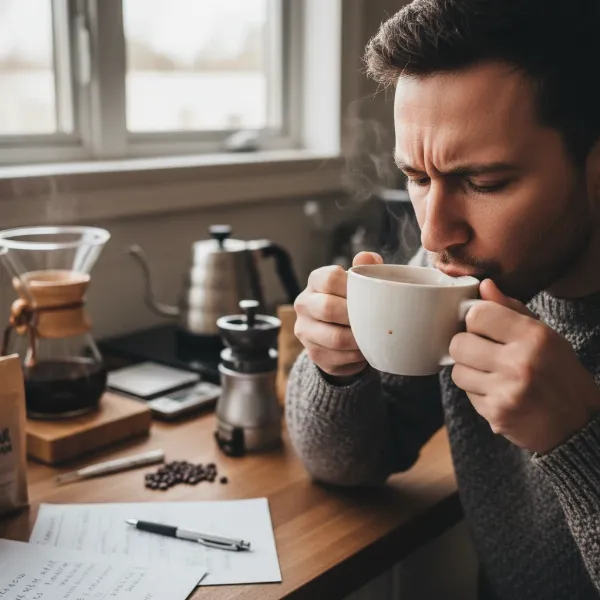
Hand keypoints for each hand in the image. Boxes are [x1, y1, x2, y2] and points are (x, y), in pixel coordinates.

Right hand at [294, 252, 382, 376]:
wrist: (339, 331)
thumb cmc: (352, 300)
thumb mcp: (359, 281)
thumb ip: (365, 268)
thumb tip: (369, 258)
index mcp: (315, 281)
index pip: (330, 278)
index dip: (352, 287)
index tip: (370, 295)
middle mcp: (304, 304)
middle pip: (329, 309)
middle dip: (356, 316)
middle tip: (377, 320)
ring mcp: (305, 331)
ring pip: (335, 338)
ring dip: (359, 340)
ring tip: (374, 338)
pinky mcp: (313, 354)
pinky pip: (338, 359)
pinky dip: (356, 357)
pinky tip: (365, 351)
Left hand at [449, 280, 599, 453]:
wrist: (577, 426)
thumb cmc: (558, 374)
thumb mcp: (545, 336)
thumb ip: (511, 309)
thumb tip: (484, 285)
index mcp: (534, 336)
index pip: (477, 314)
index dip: (475, 320)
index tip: (482, 327)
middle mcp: (520, 362)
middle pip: (459, 343)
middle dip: (466, 347)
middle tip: (483, 353)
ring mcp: (507, 390)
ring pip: (457, 371)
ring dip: (469, 372)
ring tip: (491, 375)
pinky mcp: (497, 414)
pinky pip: (467, 394)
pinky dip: (477, 393)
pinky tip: (498, 393)